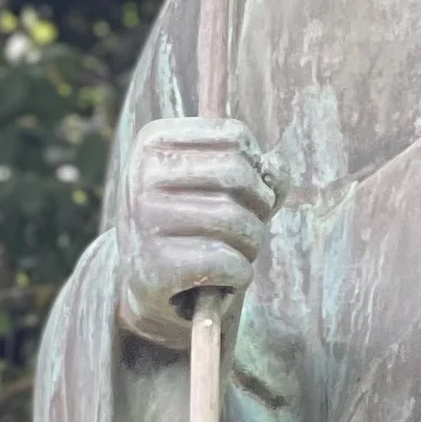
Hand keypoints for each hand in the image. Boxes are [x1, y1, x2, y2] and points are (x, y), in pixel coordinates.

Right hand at [115, 117, 280, 351]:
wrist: (144, 284)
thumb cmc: (190, 226)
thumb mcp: (217, 187)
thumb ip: (257, 171)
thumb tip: (276, 170)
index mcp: (154, 142)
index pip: (234, 137)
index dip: (256, 169)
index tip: (242, 194)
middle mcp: (143, 175)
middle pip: (239, 176)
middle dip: (259, 207)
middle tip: (246, 229)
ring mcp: (147, 220)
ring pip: (239, 222)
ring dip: (251, 245)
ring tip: (232, 254)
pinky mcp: (159, 266)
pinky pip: (230, 263)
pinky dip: (240, 276)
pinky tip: (222, 280)